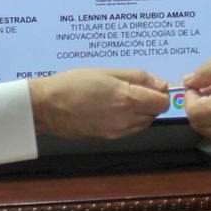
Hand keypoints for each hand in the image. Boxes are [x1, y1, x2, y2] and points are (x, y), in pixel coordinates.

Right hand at [29, 68, 170, 139]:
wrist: (47, 106)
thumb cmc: (73, 84)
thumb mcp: (108, 72)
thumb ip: (138, 77)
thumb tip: (160, 84)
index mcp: (128, 99)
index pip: (162, 102)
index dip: (159, 92)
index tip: (149, 85)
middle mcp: (126, 119)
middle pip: (155, 113)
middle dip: (150, 101)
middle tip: (131, 89)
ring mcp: (118, 132)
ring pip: (144, 123)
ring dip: (140, 111)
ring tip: (119, 98)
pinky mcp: (108, 138)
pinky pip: (129, 129)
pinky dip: (128, 120)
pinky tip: (111, 109)